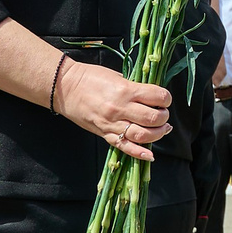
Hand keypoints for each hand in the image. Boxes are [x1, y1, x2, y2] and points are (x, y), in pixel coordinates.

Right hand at [54, 62, 172, 161]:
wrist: (65, 88)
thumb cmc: (91, 78)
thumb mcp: (117, 77)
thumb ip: (135, 88)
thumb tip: (153, 98)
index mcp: (125, 90)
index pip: (158, 97)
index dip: (165, 98)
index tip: (163, 99)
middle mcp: (120, 108)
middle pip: (153, 118)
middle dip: (163, 117)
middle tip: (162, 114)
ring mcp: (112, 124)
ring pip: (143, 135)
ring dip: (158, 134)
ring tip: (161, 129)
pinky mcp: (104, 134)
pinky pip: (125, 147)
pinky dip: (140, 153)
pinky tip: (150, 155)